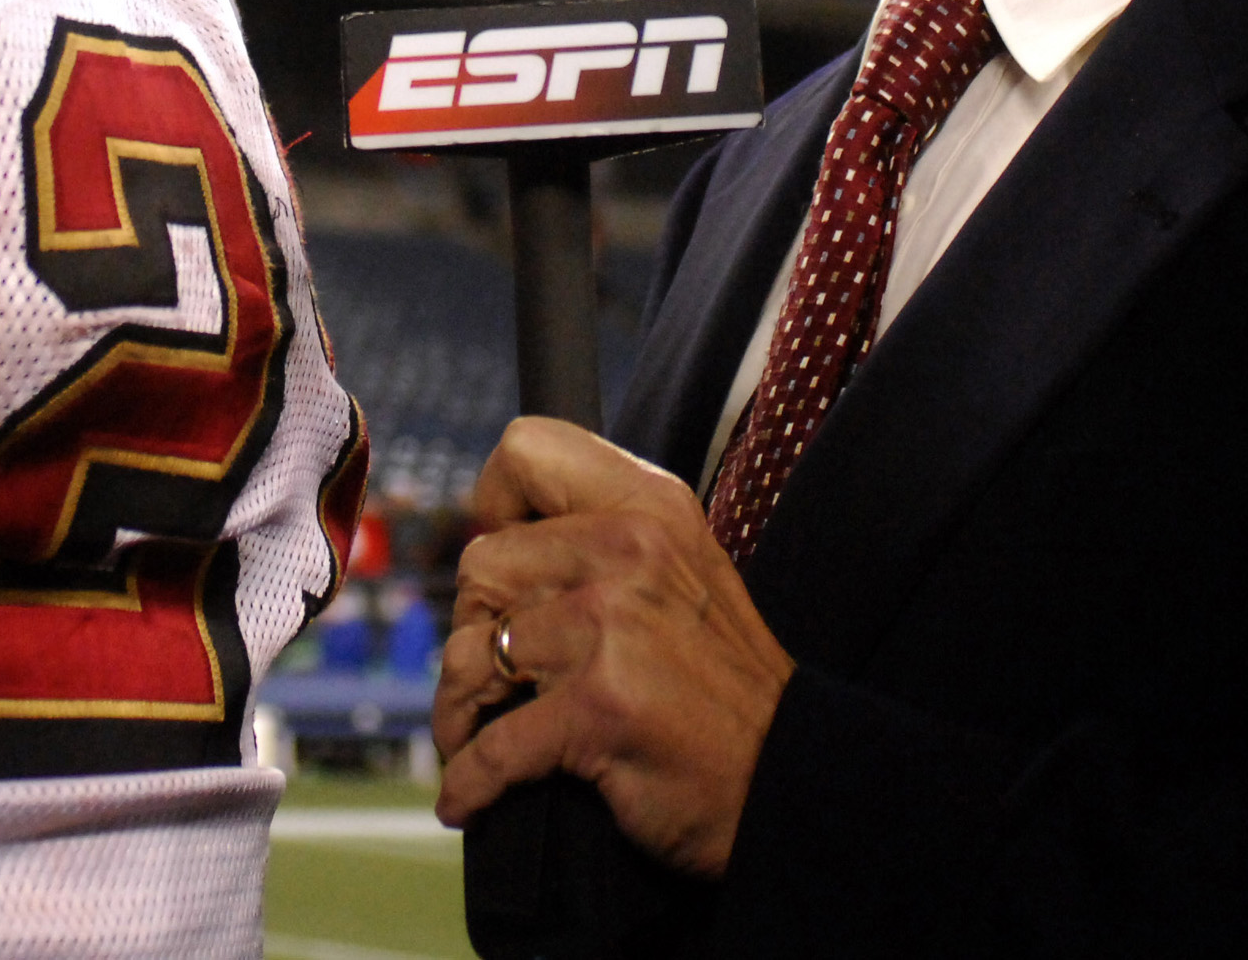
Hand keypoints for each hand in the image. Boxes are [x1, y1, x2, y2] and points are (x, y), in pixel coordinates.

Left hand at [431, 417, 793, 877]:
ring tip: (473, 734)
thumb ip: (602, 537)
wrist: (787, 776)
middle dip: (473, 626)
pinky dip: (469, 782)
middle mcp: (630, 551)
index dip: (493, 503)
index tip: (503, 556)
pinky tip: (469, 799)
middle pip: (482, 563)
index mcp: (651, 506)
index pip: (528, 449)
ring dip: (460, 708)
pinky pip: (490, 745)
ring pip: (471, 650)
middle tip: (497, 672)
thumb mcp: (683, 570)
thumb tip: (493, 533)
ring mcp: (612, 627)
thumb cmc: (721, 684)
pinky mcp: (598, 706)